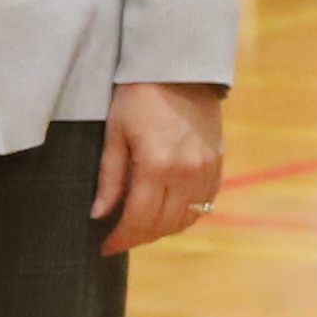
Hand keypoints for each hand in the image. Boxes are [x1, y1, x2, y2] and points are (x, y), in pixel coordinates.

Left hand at [94, 80, 224, 253]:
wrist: (179, 69)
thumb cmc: (138, 97)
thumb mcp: (115, 134)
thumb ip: (109, 179)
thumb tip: (99, 215)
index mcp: (157, 165)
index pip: (139, 219)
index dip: (121, 239)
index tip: (105, 247)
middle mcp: (186, 173)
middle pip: (163, 225)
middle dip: (139, 238)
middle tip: (120, 239)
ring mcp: (207, 170)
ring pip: (186, 219)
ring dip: (163, 230)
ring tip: (141, 227)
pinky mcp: (218, 164)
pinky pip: (204, 204)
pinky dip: (185, 215)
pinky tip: (168, 212)